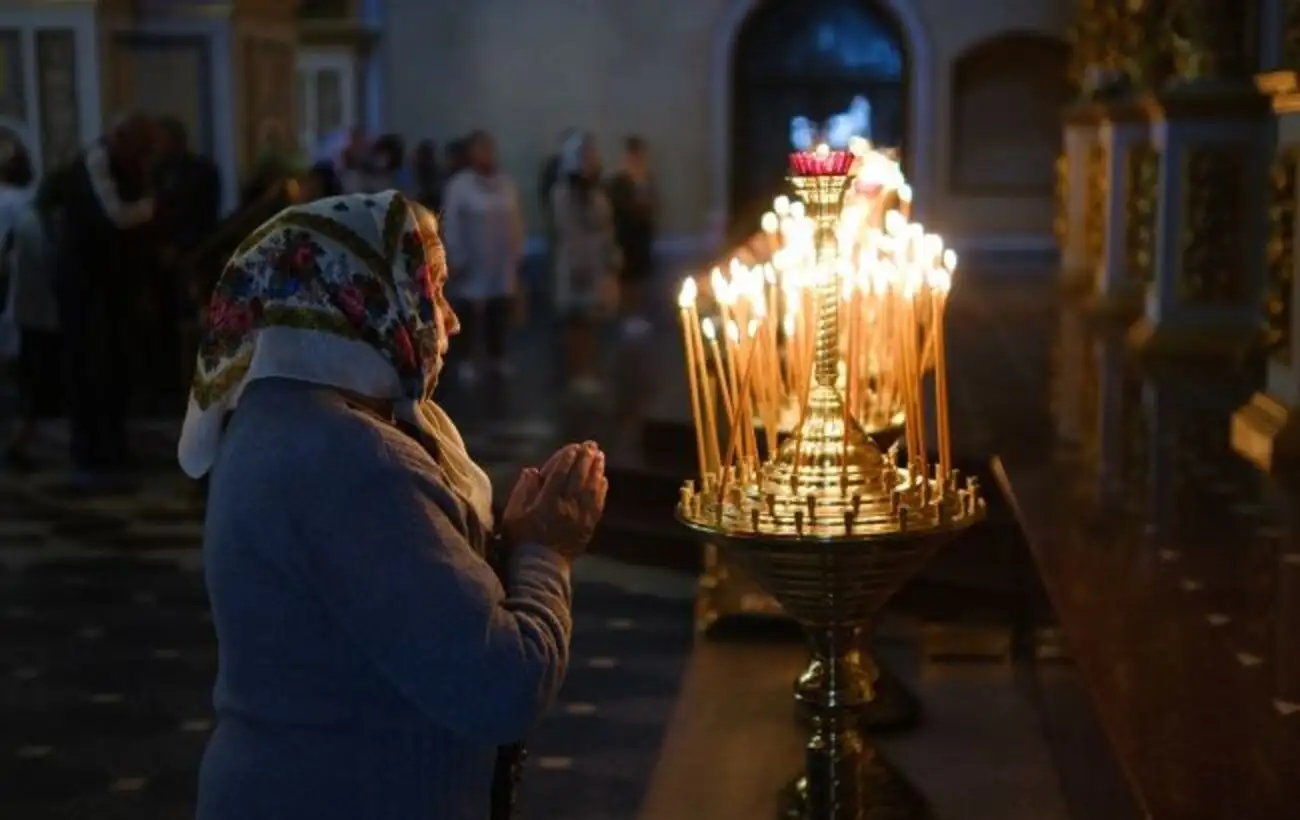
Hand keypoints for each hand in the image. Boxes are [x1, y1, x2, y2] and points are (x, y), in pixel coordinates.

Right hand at [502, 442, 606, 558]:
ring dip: (596, 470)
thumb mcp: (512, 515)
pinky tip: (602, 479)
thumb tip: (532, 470)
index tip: (572, 447)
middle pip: (579, 478)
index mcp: (547, 503)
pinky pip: (598, 504)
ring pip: (591, 489)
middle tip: (590, 445)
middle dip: (585, 459)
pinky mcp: (588, 527)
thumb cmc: (521, 540)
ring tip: (599, 456)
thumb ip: (522, 491)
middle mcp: (566, 508)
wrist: (540, 568)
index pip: (560, 474)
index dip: (567, 458)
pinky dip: (601, 490)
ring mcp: (580, 518)